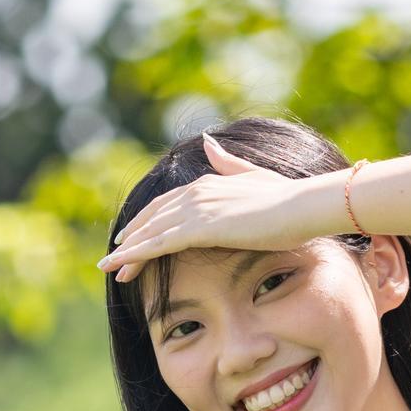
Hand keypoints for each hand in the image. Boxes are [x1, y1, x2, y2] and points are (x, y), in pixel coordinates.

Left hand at [97, 133, 346, 283]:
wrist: (302, 206)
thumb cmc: (287, 199)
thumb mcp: (254, 176)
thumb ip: (228, 163)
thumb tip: (208, 142)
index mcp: (207, 182)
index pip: (168, 205)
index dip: (147, 222)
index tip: (132, 238)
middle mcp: (196, 193)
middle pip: (153, 218)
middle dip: (131, 239)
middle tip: (114, 259)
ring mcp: (196, 209)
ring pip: (149, 233)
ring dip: (126, 252)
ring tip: (108, 268)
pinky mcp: (200, 228)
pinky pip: (157, 245)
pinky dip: (134, 256)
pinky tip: (119, 267)